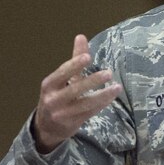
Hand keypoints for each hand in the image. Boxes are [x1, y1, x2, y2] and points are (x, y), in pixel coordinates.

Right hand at [32, 35, 122, 153]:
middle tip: (109, 73)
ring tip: (117, 87)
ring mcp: (62, 113)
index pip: (62, 73)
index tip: (88, 57)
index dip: (74, 65)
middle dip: (92, 81)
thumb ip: (74, 59)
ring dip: (103, 95)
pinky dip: (102, 104)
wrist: (46, 127)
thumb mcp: (59, 79)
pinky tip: (112, 97)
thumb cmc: (56, 96)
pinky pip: (90, 112)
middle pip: (74, 89)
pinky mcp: (72, 123)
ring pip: (85, 103)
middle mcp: (53, 99)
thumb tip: (81, 36)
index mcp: (49, 85)